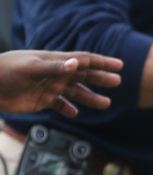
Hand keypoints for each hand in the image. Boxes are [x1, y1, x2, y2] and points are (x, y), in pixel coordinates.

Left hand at [0, 50, 122, 116]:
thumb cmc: (6, 71)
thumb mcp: (31, 68)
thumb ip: (54, 67)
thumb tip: (78, 64)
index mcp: (56, 62)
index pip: (84, 61)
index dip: (102, 62)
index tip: (119, 65)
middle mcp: (56, 73)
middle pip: (83, 76)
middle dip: (100, 78)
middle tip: (117, 82)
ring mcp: (49, 87)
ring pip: (75, 92)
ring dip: (90, 97)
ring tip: (105, 104)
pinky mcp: (41, 100)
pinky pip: (59, 104)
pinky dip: (68, 109)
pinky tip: (75, 114)